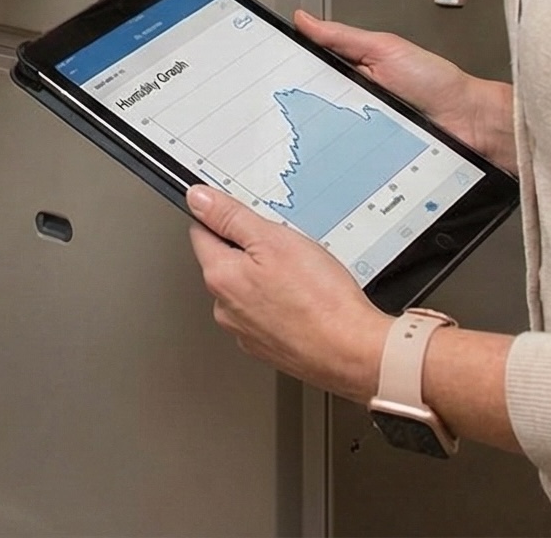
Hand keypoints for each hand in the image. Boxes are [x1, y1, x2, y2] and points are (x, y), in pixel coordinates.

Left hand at [186, 186, 389, 402]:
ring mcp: (245, 331)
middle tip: (286, 251)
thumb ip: (230, 217)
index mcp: (220, 277)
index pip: (201, 232)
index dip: (223, 217)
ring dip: (266, 279)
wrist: (353, 351)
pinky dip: (280, 305)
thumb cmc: (320, 299)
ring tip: (300, 280)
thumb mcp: (274, 239)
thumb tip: (197, 198)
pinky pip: (265, 314)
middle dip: (250, 251)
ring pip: (247, 289)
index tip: (245, 217)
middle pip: (226, 262)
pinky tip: (304, 302)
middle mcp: (224, 308)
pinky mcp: (267, 346)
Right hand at [292, 10, 512, 168]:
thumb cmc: (437, 83)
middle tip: (278, 104)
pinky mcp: (366, 155)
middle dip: (294, 105)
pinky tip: (325, 153)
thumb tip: (304, 19)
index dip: (288, 69)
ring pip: (321, 131)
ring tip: (301, 129)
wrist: (470, 123)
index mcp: (352, 70)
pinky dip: (332, 156)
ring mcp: (358, 129)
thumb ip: (343, 36)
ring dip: (312, 132)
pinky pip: (341, 155)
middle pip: (310, 102)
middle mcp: (352, 100)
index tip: (264, 69)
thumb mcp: (384, 49)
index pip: (310, 69)